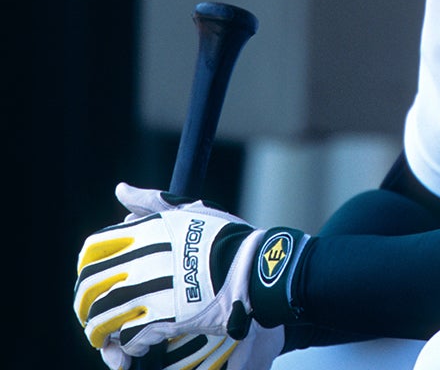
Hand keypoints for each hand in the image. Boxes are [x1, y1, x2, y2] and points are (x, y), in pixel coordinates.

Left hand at [74, 184, 303, 364]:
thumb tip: (120, 189)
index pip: (93, 250)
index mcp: (145, 232)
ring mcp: (150, 289)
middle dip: (86, 306)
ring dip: (102, 332)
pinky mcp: (164, 318)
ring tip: (112, 339)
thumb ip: (151, 201)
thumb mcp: (190, 211)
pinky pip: (129, 338)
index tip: (98, 280)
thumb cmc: (227, 237)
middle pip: (90, 287)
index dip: (88, 269)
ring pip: (102, 317)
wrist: (254, 267)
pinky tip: (140, 347)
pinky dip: (129, 347)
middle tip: (97, 316)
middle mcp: (141, 260)